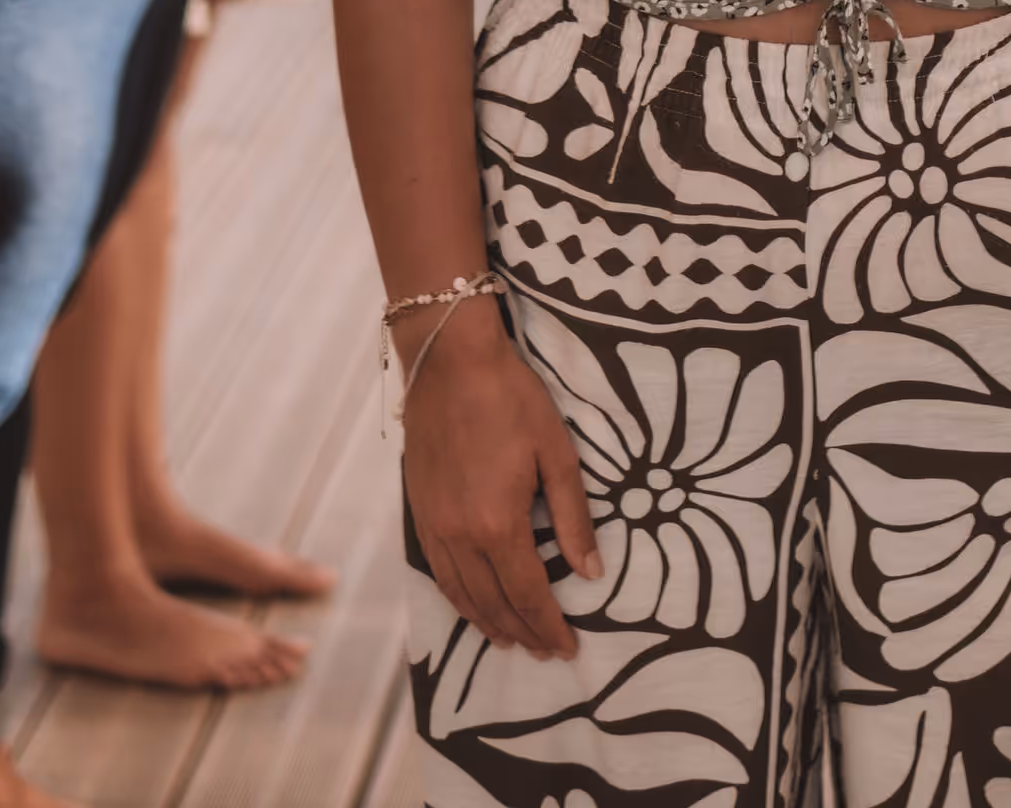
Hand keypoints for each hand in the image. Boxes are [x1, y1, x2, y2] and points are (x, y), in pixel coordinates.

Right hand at [403, 304, 600, 657]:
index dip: (549, 626)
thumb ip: (573, 516)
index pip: (528, 595)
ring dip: (487, 623)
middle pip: (493, 604)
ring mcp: (433, 526)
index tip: (568, 648)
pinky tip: (472, 603)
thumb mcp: (556, 451)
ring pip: (460, 595)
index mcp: (498, 524)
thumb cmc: (511, 397)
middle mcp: (460, 536)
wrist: (448, 359)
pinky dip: (458, 599)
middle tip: (546, 651)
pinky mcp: (418, 511)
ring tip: (511, 640)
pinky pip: (438, 572)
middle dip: (522, 633)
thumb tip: (591, 572)